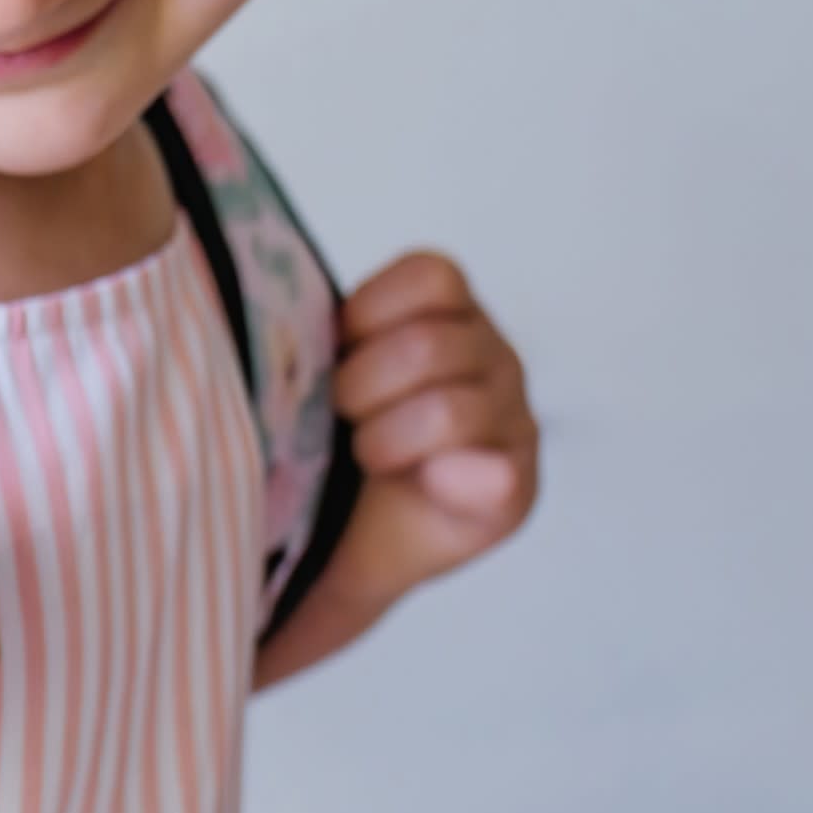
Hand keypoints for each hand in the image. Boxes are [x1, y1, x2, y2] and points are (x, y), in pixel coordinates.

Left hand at [321, 250, 538, 610]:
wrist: (354, 534)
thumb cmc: (333, 440)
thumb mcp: (320, 374)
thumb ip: (312, 339)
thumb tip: (294, 337)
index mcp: (450, 314)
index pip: (430, 277)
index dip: (367, 313)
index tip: (333, 350)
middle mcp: (492, 356)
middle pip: (428, 346)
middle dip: (359, 387)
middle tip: (337, 415)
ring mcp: (512, 418)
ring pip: (451, 411)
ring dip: (386, 440)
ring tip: (366, 455)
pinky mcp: (517, 486)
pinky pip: (493, 477)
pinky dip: (448, 483)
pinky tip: (421, 486)